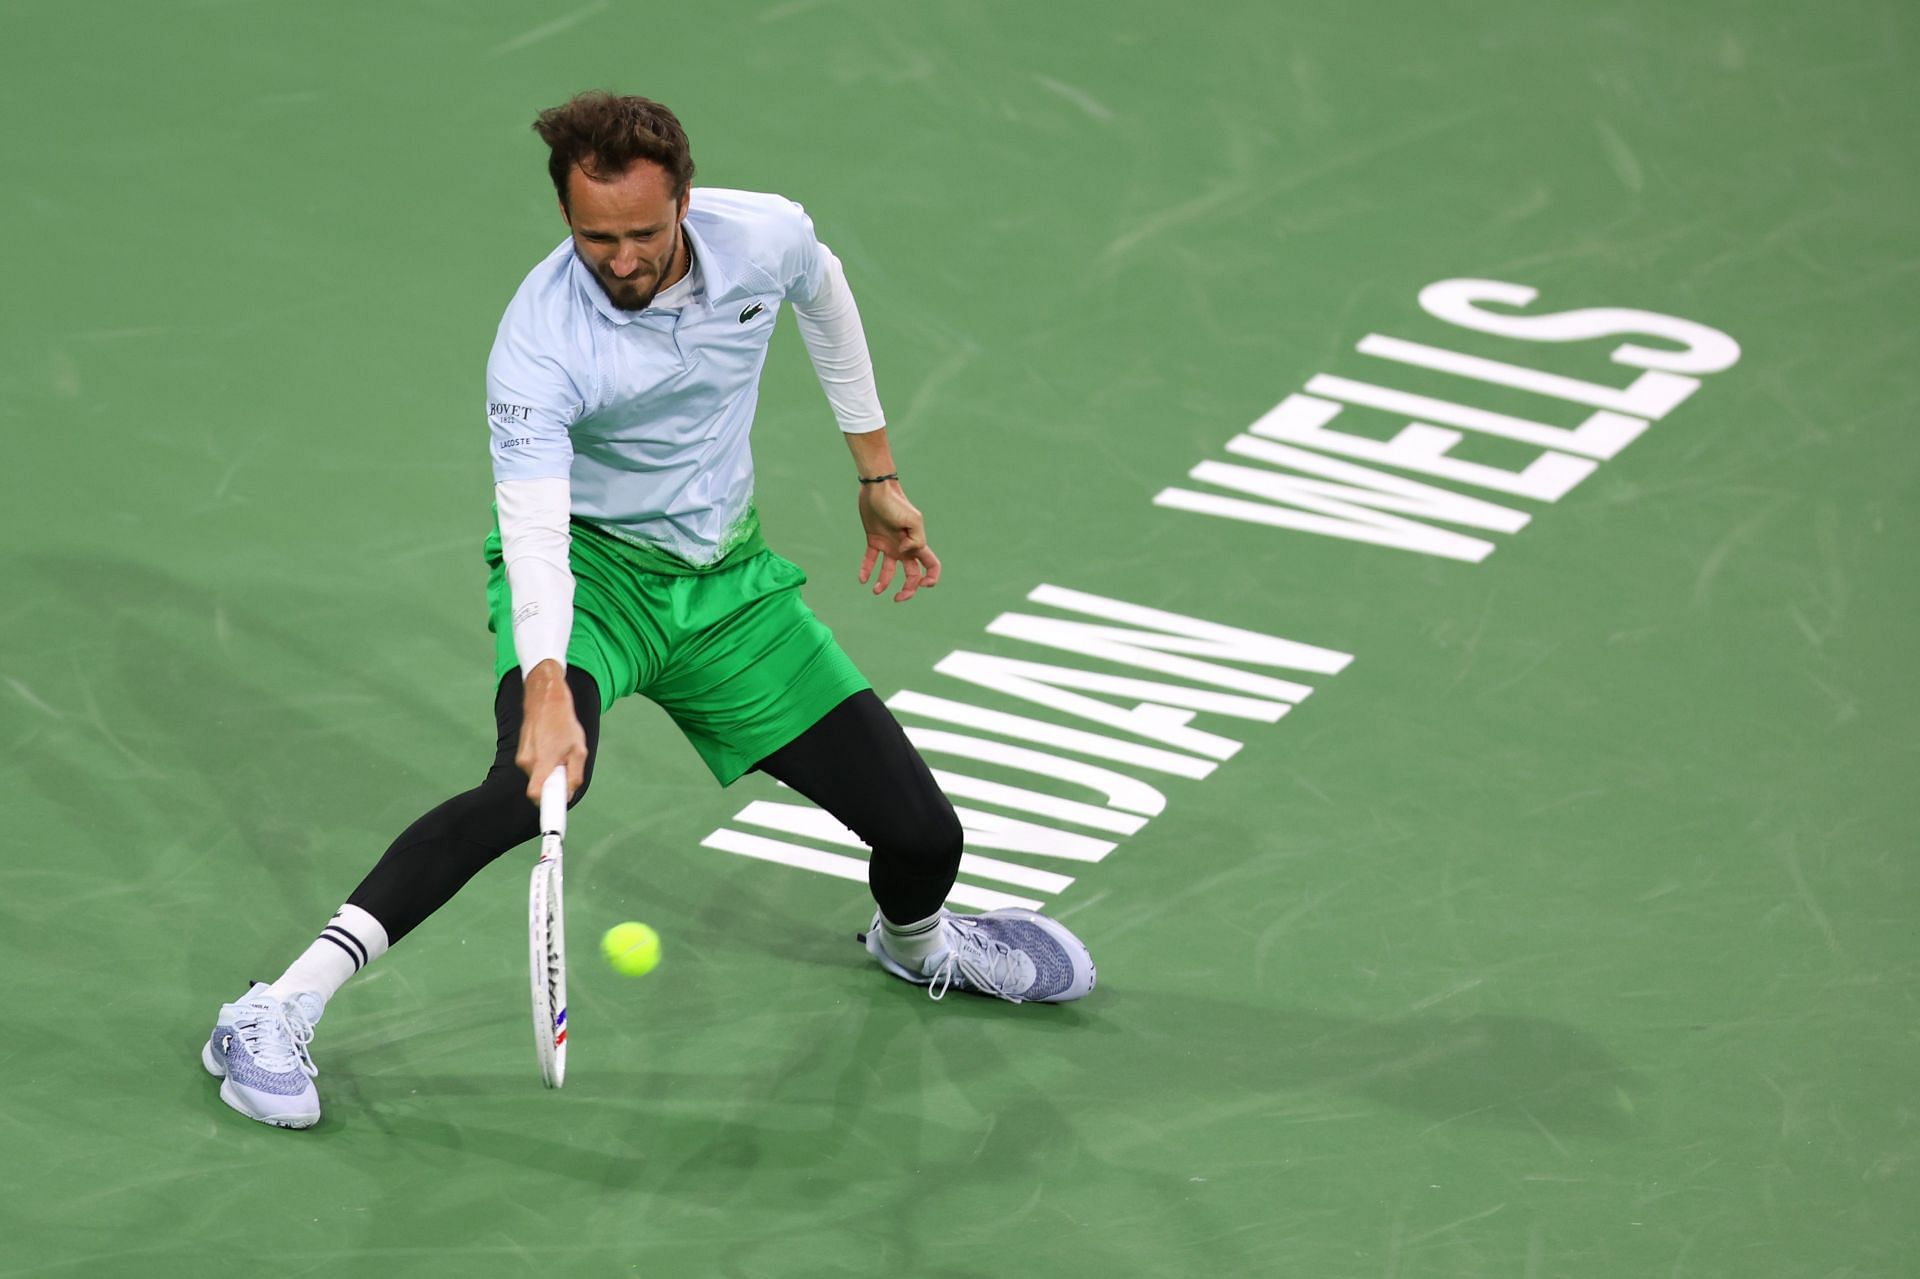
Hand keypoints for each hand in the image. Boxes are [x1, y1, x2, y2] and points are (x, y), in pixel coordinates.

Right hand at [515, 660, 587, 801]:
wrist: (545, 699)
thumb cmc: (564, 723)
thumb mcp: (579, 749)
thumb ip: (575, 774)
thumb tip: (569, 793)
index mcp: (543, 762)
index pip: (536, 795)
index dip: (545, 808)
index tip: (552, 819)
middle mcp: (527, 762)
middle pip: (540, 786)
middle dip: (554, 783)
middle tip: (566, 767)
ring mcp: (521, 757)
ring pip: (538, 775)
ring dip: (550, 769)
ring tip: (560, 749)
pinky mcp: (520, 753)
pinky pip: (534, 766)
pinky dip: (544, 762)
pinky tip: (552, 745)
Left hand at [858, 481, 941, 601]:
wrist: (877, 490)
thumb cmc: (897, 503)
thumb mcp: (913, 520)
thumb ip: (916, 540)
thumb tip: (906, 553)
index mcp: (917, 544)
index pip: (931, 565)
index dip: (931, 578)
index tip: (922, 585)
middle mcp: (905, 548)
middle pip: (911, 575)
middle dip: (907, 590)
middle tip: (897, 598)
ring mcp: (889, 545)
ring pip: (889, 571)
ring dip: (884, 583)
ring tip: (875, 590)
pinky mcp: (874, 540)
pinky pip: (871, 560)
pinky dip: (867, 570)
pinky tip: (862, 579)